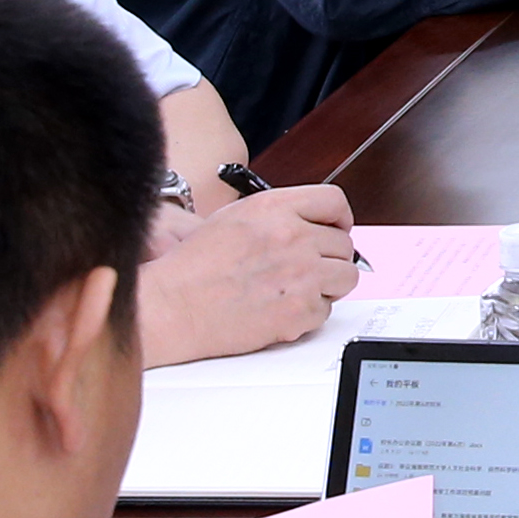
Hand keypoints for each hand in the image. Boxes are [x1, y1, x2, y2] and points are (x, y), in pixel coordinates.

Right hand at [138, 182, 360, 362]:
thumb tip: (311, 224)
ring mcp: (301, 272)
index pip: (334, 202)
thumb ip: (277, 216)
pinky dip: (308, 315)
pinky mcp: (301, 308)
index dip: (339, 219)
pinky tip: (279, 310)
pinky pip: (326, 311)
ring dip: (327, 286)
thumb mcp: (232, 219)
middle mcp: (292, 235)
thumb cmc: (192, 269)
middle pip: (344, 244)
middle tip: (307, 270)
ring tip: (296, 291)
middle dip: (329, 259)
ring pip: (346, 277)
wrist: (173, 307)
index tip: (336, 230)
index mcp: (274, 208)